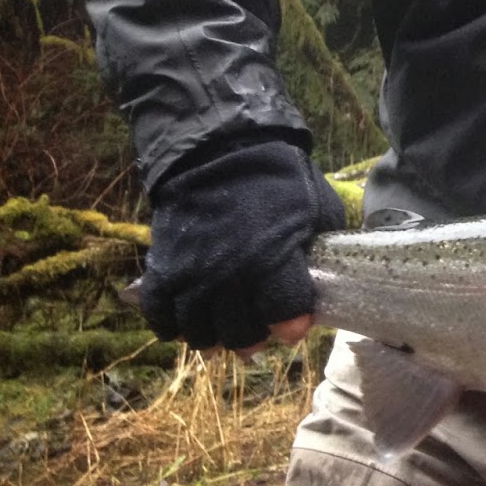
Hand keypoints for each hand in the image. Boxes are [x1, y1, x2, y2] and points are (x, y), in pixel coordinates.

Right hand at [141, 138, 347, 353]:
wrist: (220, 149)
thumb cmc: (277, 178)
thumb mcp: (315, 207)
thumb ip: (320, 249)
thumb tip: (325, 280)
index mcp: (273, 259)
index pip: (286, 316)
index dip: (292, 324)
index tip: (294, 324)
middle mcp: (229, 275)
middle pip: (240, 333)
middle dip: (254, 336)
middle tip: (258, 330)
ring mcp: (190, 274)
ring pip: (199, 332)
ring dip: (215, 337)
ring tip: (224, 329)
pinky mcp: (161, 268)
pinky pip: (160, 315)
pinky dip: (172, 325)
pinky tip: (187, 320)